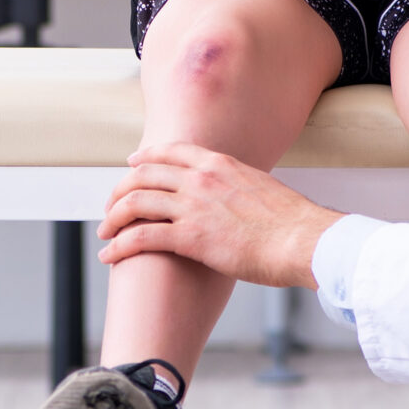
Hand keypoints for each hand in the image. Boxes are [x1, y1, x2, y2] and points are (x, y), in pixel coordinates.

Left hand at [99, 143, 343, 288]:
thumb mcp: (262, 189)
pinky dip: (119, 246)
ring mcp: (193, 206)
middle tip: (111, 208)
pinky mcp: (190, 237)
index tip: (132, 165)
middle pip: (143, 175)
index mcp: (219, 164)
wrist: (304, 241)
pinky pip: (141, 236)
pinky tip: (109, 256)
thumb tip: (237, 197)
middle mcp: (201, 179)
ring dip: (113, 218)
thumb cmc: (292, 224)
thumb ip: (239, 188)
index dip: (145, 158)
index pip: (170, 152)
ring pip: (135, 202)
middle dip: (120, 191)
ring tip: (105, 233)